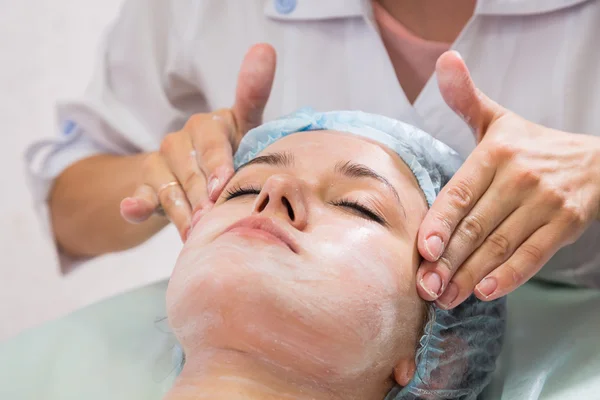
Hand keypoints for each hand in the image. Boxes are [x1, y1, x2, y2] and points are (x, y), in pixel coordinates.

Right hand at [119, 43, 275, 239]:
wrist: (204, 176)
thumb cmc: (235, 151)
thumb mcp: (248, 128)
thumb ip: (253, 94)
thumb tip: (263, 47)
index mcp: (209, 124)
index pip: (212, 140)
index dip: (218, 162)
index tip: (222, 184)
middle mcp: (182, 139)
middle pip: (191, 169)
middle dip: (203, 195)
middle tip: (215, 217)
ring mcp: (161, 162)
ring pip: (170, 187)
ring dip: (183, 210)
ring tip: (197, 231)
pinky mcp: (148, 185)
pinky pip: (142, 194)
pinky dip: (136, 203)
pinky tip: (132, 209)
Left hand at [416, 51, 599, 307]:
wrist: (594, 160)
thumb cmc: (530, 144)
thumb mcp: (497, 119)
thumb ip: (465, 98)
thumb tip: (445, 61)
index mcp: (495, 153)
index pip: (460, 193)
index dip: (441, 222)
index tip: (424, 250)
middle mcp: (519, 177)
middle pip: (475, 226)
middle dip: (448, 261)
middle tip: (425, 287)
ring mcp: (544, 202)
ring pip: (499, 244)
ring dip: (470, 275)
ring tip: (446, 297)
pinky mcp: (565, 223)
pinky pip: (533, 254)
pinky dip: (509, 275)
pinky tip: (485, 292)